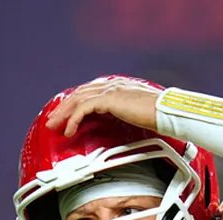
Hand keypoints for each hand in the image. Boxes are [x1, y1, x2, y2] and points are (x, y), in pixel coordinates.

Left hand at [45, 77, 162, 137]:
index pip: (91, 91)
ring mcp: (110, 90)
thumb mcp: (141, 113)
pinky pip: (83, 108)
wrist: (168, 112)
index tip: (68, 113)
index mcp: (120, 86)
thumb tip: (125, 122)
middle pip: (80, 93)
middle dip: (64, 107)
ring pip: (77, 99)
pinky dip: (73, 119)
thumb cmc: (161, 115)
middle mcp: (113, 85)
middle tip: (53, 119)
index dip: (77, 101)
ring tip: (55, 125)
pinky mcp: (108, 99)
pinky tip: (69, 130)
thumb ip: (129, 112)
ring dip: (64, 113)